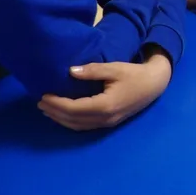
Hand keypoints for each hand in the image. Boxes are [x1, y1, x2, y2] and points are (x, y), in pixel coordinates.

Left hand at [37, 51, 171, 130]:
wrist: (155, 84)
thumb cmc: (135, 74)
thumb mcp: (115, 68)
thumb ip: (93, 70)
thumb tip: (71, 71)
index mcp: (105, 105)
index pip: (74, 108)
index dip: (56, 103)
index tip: (44, 95)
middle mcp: (105, 118)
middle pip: (73, 120)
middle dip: (54, 112)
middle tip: (40, 102)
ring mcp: (108, 123)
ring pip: (78, 126)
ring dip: (60, 119)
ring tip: (47, 109)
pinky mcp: (110, 122)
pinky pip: (85, 126)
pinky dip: (71, 122)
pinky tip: (64, 115)